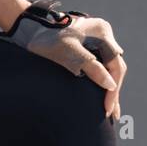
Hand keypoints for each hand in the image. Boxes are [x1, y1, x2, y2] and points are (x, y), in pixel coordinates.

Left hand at [0, 1, 126, 119]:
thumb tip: (111, 85)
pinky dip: (101, 80)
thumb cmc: (48, 40)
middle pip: (114, 67)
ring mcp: (97, 39)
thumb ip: (91, 67)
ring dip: (109, 88)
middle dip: (113, 91)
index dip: (113, 89)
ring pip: (108, 68)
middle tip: (111, 114)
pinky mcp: (88, 46)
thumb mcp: (68, 53)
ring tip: (110, 110)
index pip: (116, 65)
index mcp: (102, 32)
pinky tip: (102, 94)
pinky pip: (100, 65)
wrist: (30, 31)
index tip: (107, 108)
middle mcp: (103, 34)